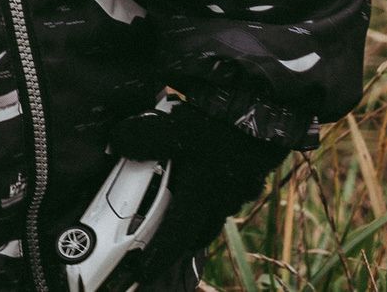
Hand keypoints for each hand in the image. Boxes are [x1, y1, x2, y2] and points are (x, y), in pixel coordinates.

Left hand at [108, 104, 289, 274]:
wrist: (269, 113)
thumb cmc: (225, 124)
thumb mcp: (177, 127)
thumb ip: (144, 137)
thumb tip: (116, 141)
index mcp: (200, 194)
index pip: (174, 236)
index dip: (158, 256)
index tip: (144, 272)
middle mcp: (222, 198)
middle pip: (198, 233)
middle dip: (180, 243)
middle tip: (164, 249)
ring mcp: (240, 188)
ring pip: (215, 214)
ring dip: (199, 218)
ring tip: (185, 213)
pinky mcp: (251, 175)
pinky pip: (230, 195)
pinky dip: (216, 194)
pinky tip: (211, 177)